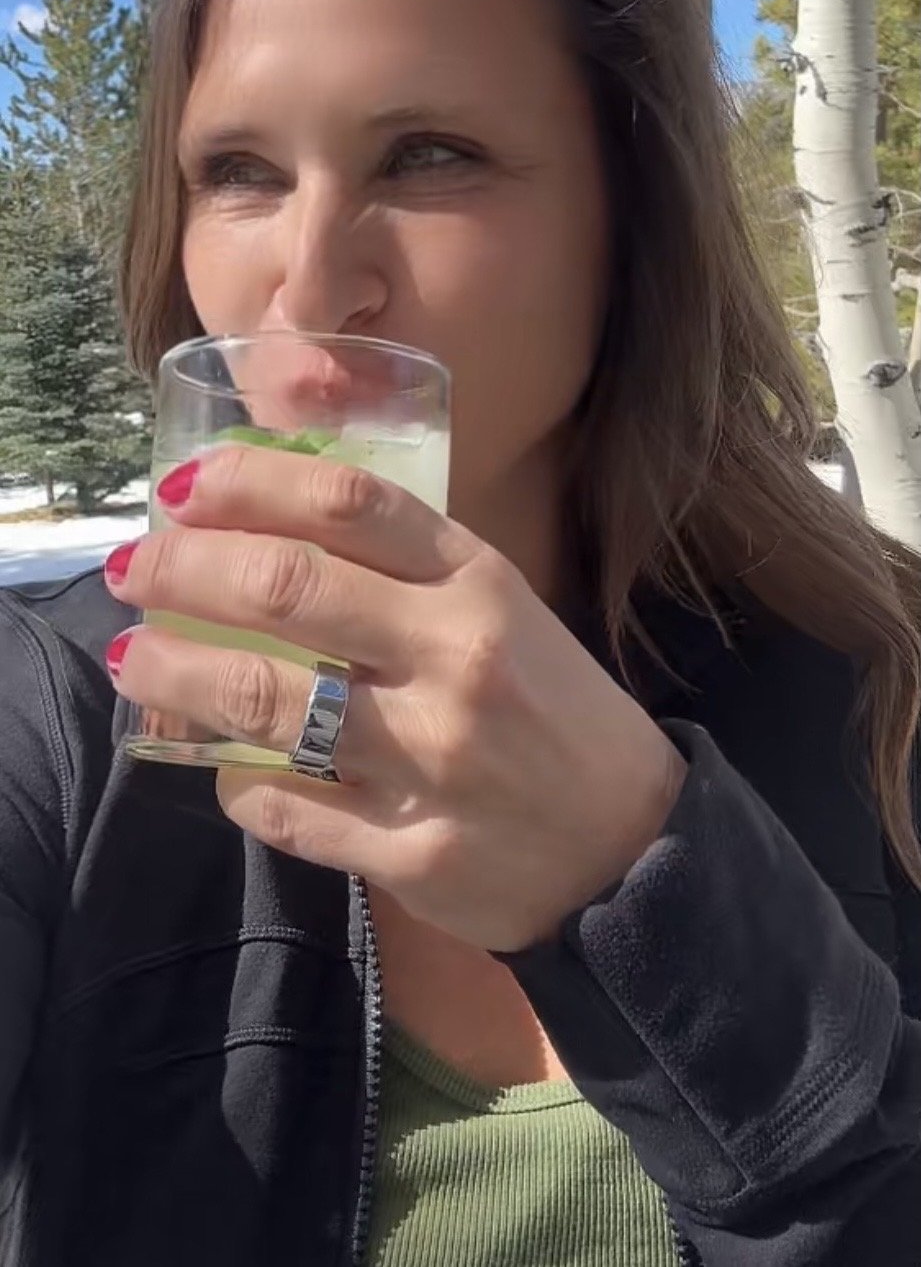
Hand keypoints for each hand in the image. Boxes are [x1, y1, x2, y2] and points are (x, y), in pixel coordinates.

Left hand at [104, 445, 686, 951]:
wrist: (634, 846)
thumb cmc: (550, 708)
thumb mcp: (500, 609)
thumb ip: (402, 571)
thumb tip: (261, 534)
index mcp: (479, 584)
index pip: (350, 503)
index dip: (250, 484)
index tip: (182, 487)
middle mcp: (458, 658)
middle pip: (290, 588)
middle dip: (185, 569)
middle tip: (131, 568)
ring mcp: (436, 760)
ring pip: (269, 702)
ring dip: (179, 674)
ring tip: (131, 659)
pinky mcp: (416, 854)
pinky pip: (291, 810)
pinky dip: (239, 783)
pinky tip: (221, 766)